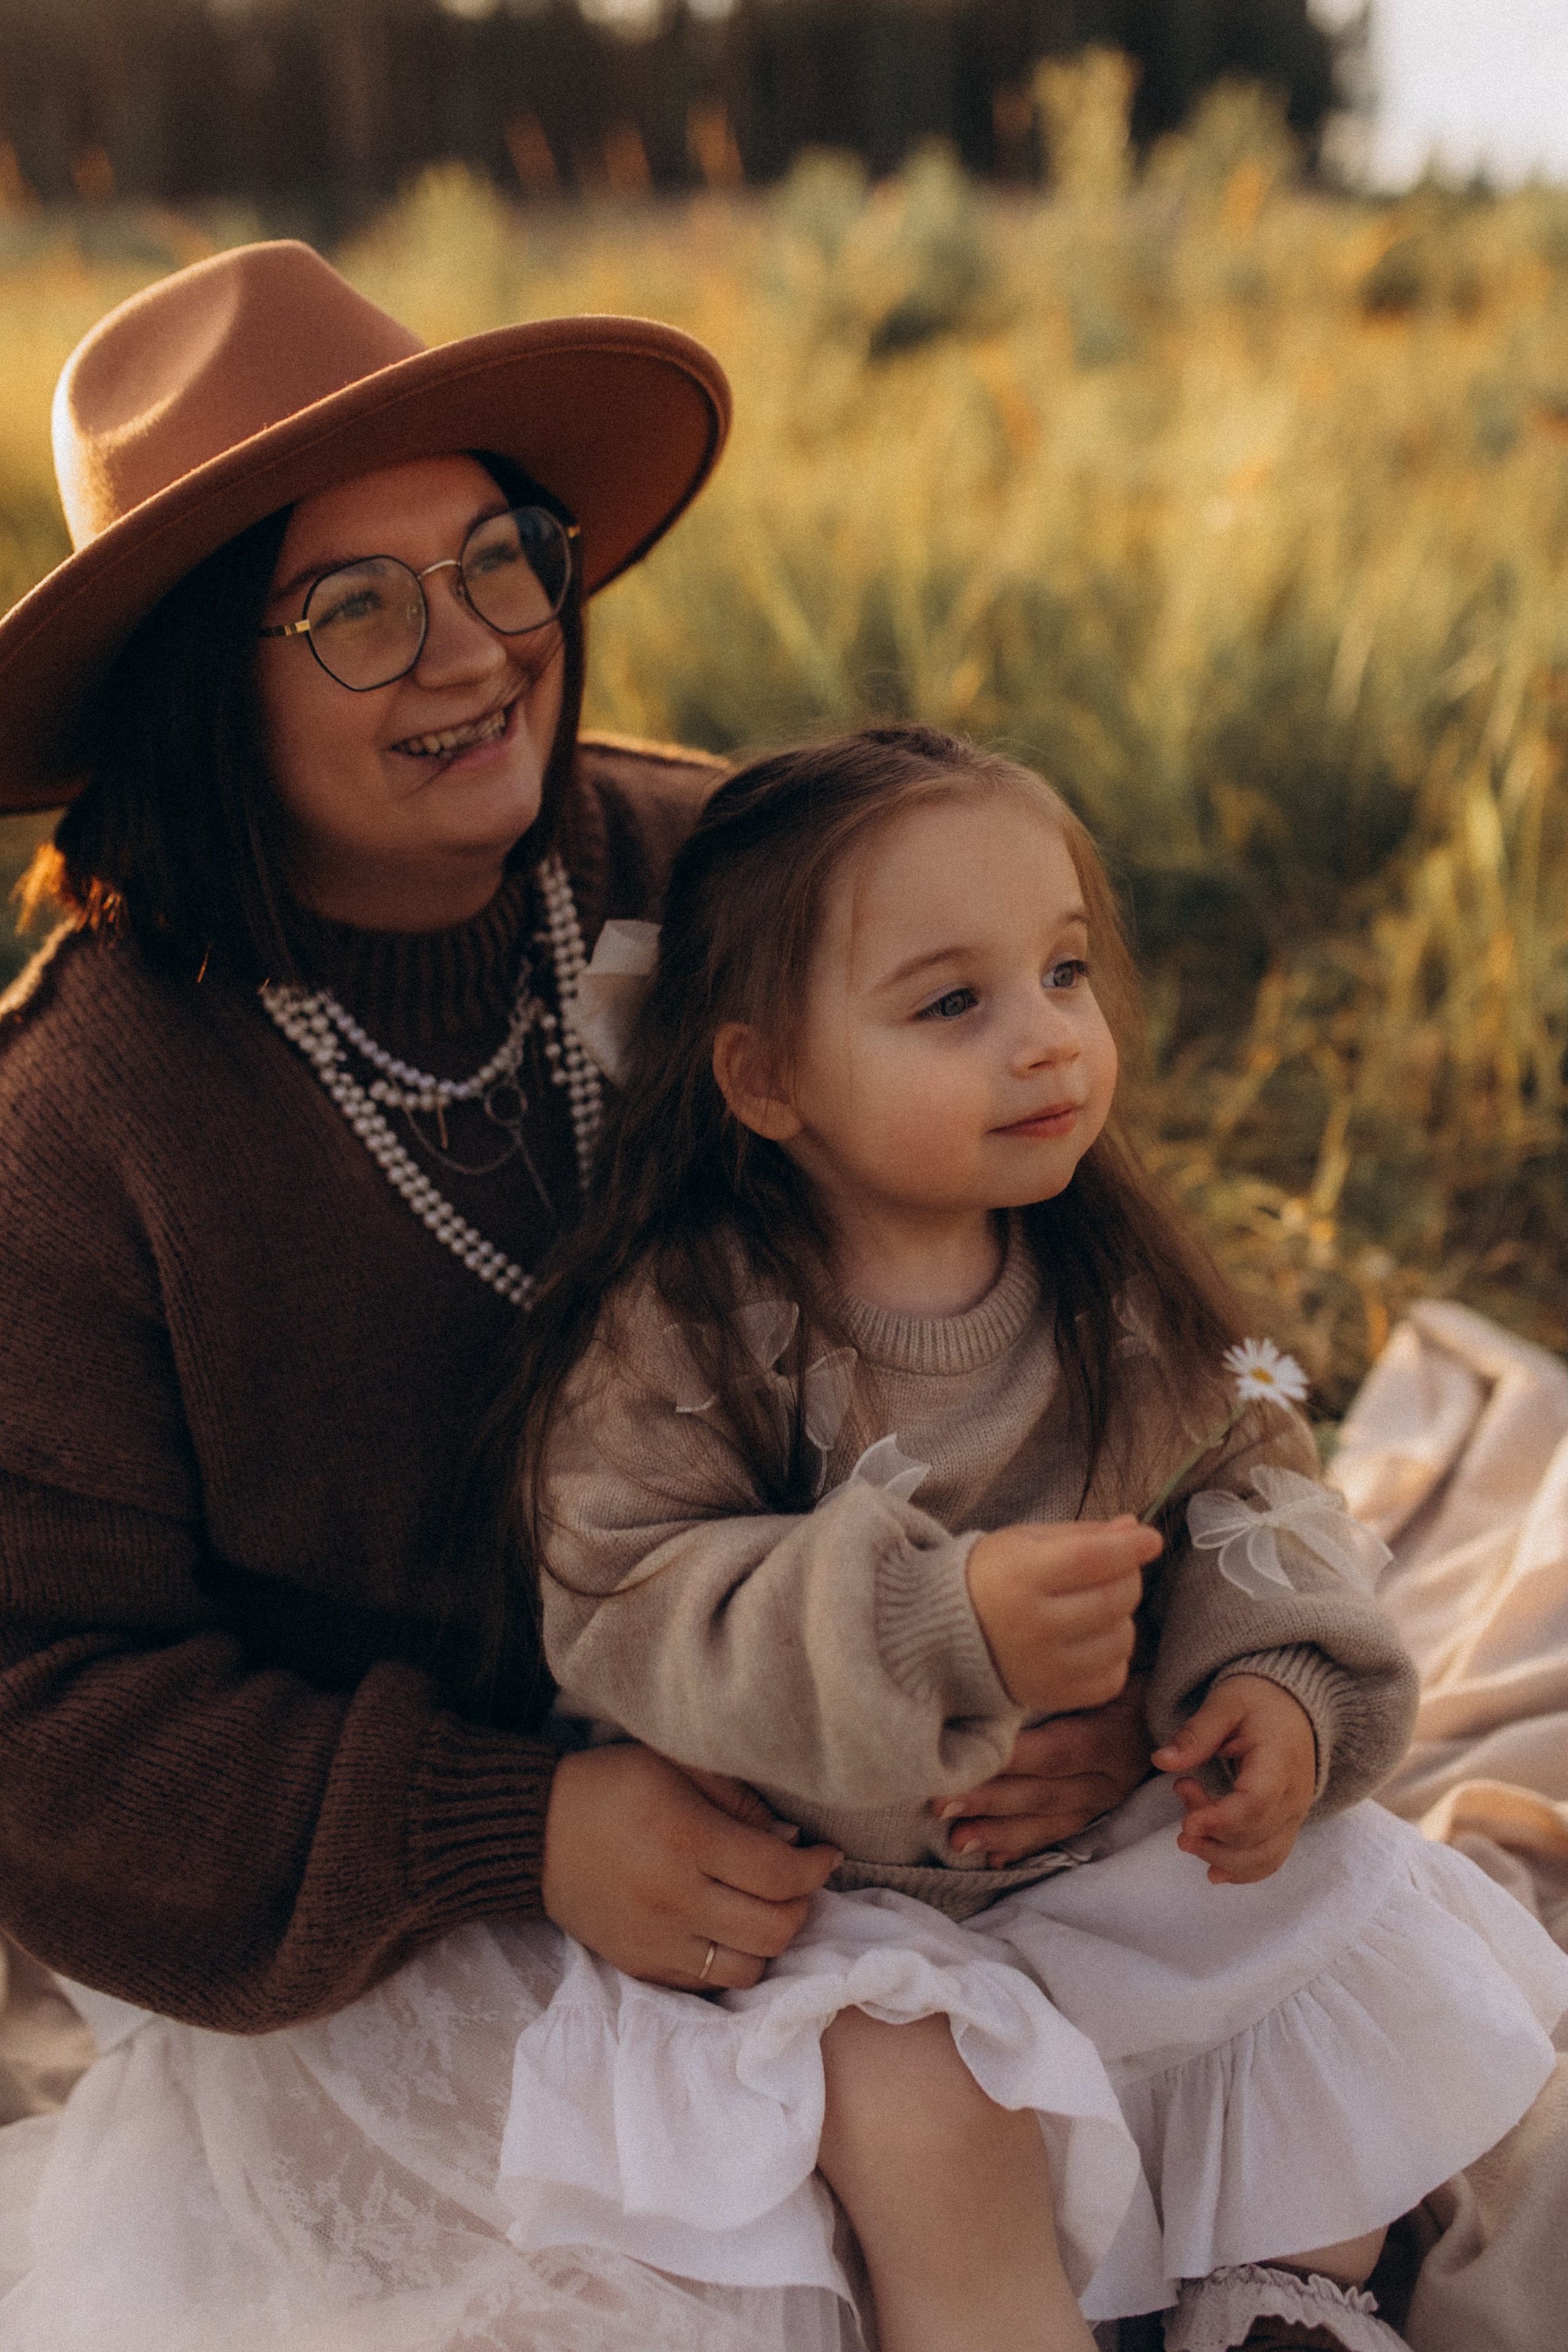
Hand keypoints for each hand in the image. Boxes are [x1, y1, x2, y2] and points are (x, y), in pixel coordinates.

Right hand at [542, 1744, 838, 1991]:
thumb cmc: (612, 1786)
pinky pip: (707, 1984)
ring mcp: (656, 1942)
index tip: (826, 1853)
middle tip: (796, 1881)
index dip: (817, 1867)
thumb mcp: (676, 1765)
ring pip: (748, 1969)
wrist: (533, 1834)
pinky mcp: (640, 1967)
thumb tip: (791, 1845)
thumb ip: (740, 1802)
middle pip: (775, 1929)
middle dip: (801, 1905)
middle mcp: (675, 1899)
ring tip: (763, 1909)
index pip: (780, 1874)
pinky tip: (727, 1929)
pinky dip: (730, 1961)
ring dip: (770, 1941)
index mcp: (688, 1840)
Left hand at [932, 1675, 1152, 1864]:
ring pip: (1049, 1821)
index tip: (962, 1760)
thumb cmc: (1130, 1668)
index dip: (1009, 1761)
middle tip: (939, 1805)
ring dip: (1001, 1833)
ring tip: (957, 1842)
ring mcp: (1106, 1797)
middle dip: (989, 1802)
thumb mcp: (1110, 1665)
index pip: (1055, 1752)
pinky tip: (994, 1861)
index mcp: (1112, 1735)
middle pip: (1044, 1792)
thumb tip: (1010, 1663)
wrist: (1171, 1694)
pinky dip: (1026, 1847)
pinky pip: (1060, 1834)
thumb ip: (1067, 1676)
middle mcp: (1111, 1774)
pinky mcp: (1100, 1810)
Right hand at [965, 1515, 1158, 1715]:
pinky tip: (1093, 1639)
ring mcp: (1043, 1666)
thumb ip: (1082, 1534)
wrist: (942, 1632)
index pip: (1091, 1559)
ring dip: (1122, 1618)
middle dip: (1128, 1577)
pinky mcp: (1051, 1696)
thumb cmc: (991, 1576)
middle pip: (1112, 1599)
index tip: (1151, 1539)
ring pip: (1119, 1640)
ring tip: (1099, 1606)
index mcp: (1020, 1576)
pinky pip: (1111, 1679)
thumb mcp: (1026, 1541)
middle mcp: (1031, 1625)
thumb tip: (1135, 1528)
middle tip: (1117, 1568)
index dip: (1129, 1548)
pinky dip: (1113, 1656)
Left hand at [1152, 1674, 1316, 1883]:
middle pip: (1256, 1837)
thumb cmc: (1259, 1700)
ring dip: (1221, 1856)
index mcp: (1281, 1761)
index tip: (1187, 1823)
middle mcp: (1294, 1796)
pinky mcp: (1287, 1824)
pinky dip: (1243, 1871)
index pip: (1257, 1804)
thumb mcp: (1225, 1703)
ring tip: (1187, 1836)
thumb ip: (1196, 1734)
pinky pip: (1271, 1858)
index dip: (1220, 1819)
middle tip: (1180, 1795)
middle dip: (1211, 1834)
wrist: (1295, 1705)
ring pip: (1265, 1857)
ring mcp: (1294, 1814)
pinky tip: (1213, 1873)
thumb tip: (1161, 1760)